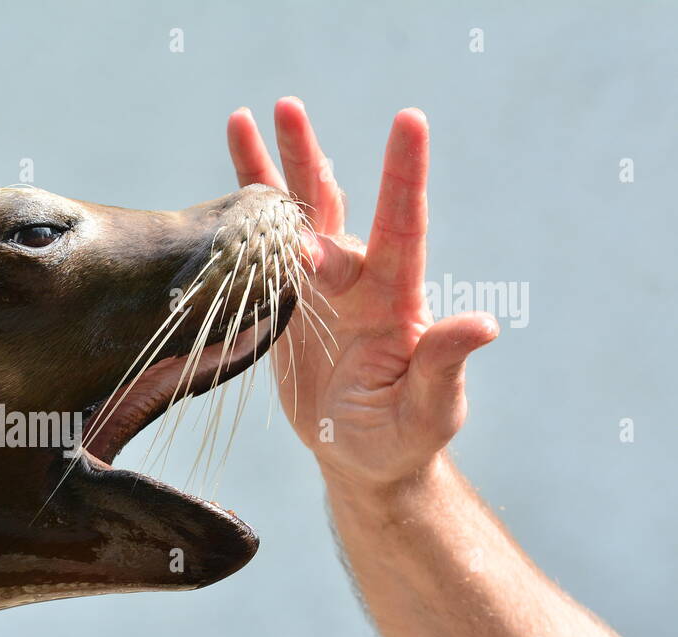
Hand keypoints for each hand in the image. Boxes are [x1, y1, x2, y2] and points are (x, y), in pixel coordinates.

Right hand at [227, 98, 498, 491]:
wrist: (361, 456)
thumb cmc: (404, 436)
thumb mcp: (431, 408)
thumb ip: (445, 365)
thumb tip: (484, 324)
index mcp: (395, 298)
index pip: (403, 226)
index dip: (404, 175)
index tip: (408, 122)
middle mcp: (357, 280)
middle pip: (332, 205)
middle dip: (309, 156)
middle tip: (286, 106)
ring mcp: (318, 292)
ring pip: (293, 219)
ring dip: (270, 172)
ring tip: (244, 121)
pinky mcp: (284, 309)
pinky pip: (262, 258)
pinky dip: (243, 223)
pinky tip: (226, 190)